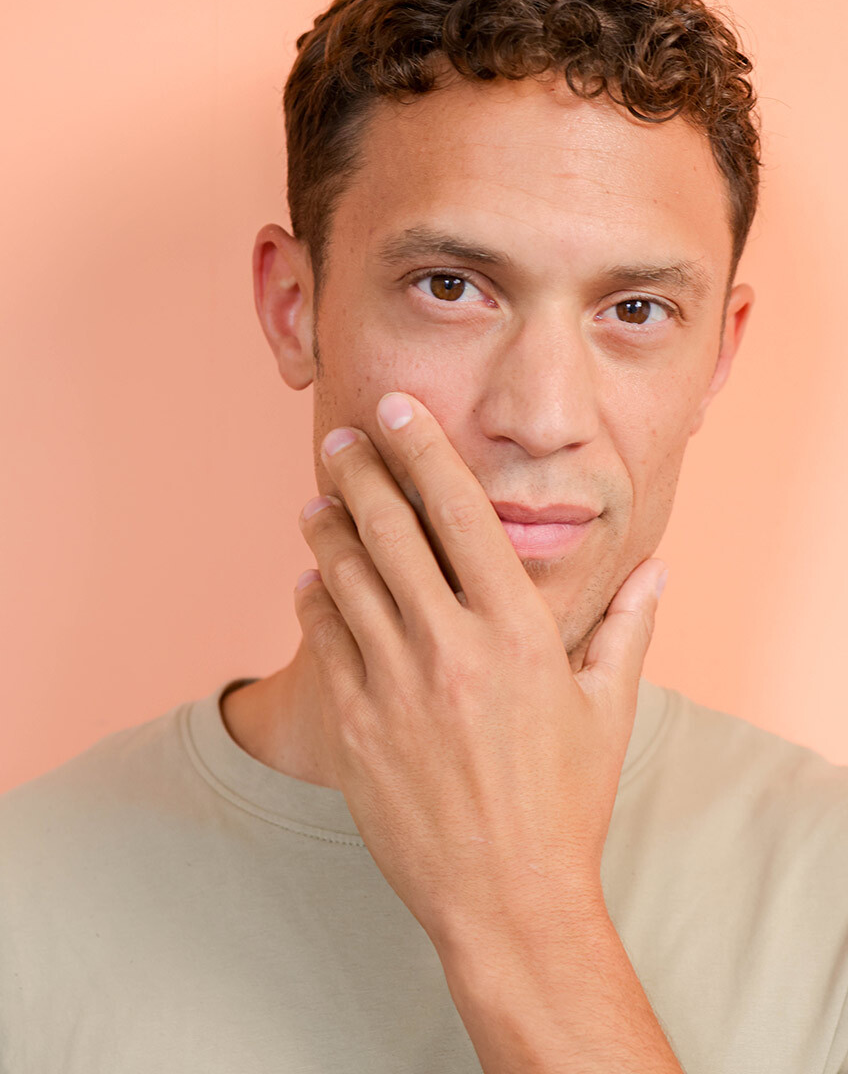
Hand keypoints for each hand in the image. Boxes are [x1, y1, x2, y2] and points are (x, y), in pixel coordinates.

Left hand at [294, 391, 666, 955]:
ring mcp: (394, 683)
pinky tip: (311, 577)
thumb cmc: (564, 801)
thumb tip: (656, 570)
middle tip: (340, 437)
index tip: (395, 409)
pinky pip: (321, 637)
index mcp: (516, 629)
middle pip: (387, 527)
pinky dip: (312, 596)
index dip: (422, 448)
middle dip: (358, 469)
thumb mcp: (608, 710)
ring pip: (342, 573)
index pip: (459, 511)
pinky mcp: (354, 723)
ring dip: (325, 525)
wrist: (505, 897)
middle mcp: (450, 644)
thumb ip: (627, 628)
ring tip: (318, 498)